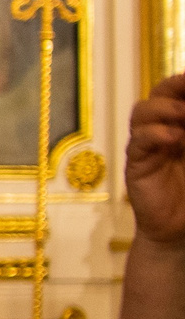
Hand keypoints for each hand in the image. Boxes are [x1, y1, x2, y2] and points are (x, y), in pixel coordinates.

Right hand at [126, 72, 184, 243]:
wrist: (181, 232)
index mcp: (184, 125)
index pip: (179, 91)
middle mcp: (164, 130)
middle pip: (158, 93)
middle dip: (174, 86)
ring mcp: (148, 146)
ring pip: (142, 112)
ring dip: (162, 108)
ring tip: (182, 115)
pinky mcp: (137, 165)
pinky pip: (137, 141)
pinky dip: (154, 134)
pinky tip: (173, 139)